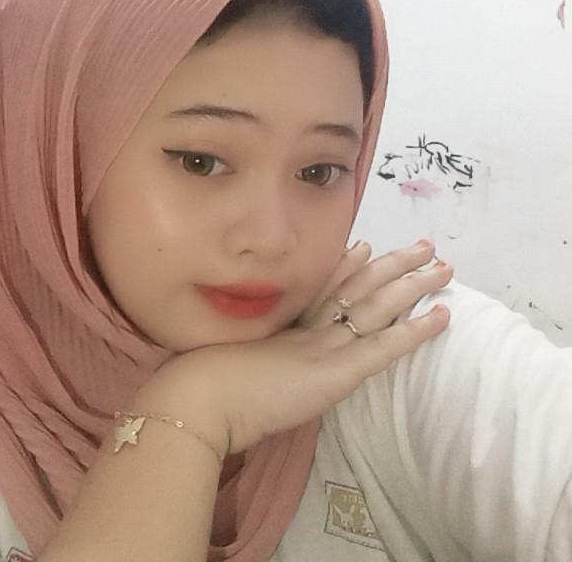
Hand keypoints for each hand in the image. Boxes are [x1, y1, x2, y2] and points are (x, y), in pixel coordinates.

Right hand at [135, 240, 451, 456]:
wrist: (197, 396)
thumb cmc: (200, 384)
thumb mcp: (223, 360)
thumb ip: (241, 353)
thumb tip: (242, 354)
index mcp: (282, 320)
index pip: (323, 286)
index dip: (349, 265)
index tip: (365, 245)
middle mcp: (307, 323)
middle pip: (357, 285)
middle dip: (392, 263)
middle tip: (422, 245)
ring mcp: (324, 344)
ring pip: (377, 305)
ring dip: (413, 284)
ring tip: (443, 266)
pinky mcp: (336, 371)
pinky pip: (384, 346)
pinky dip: (415, 330)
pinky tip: (442, 316)